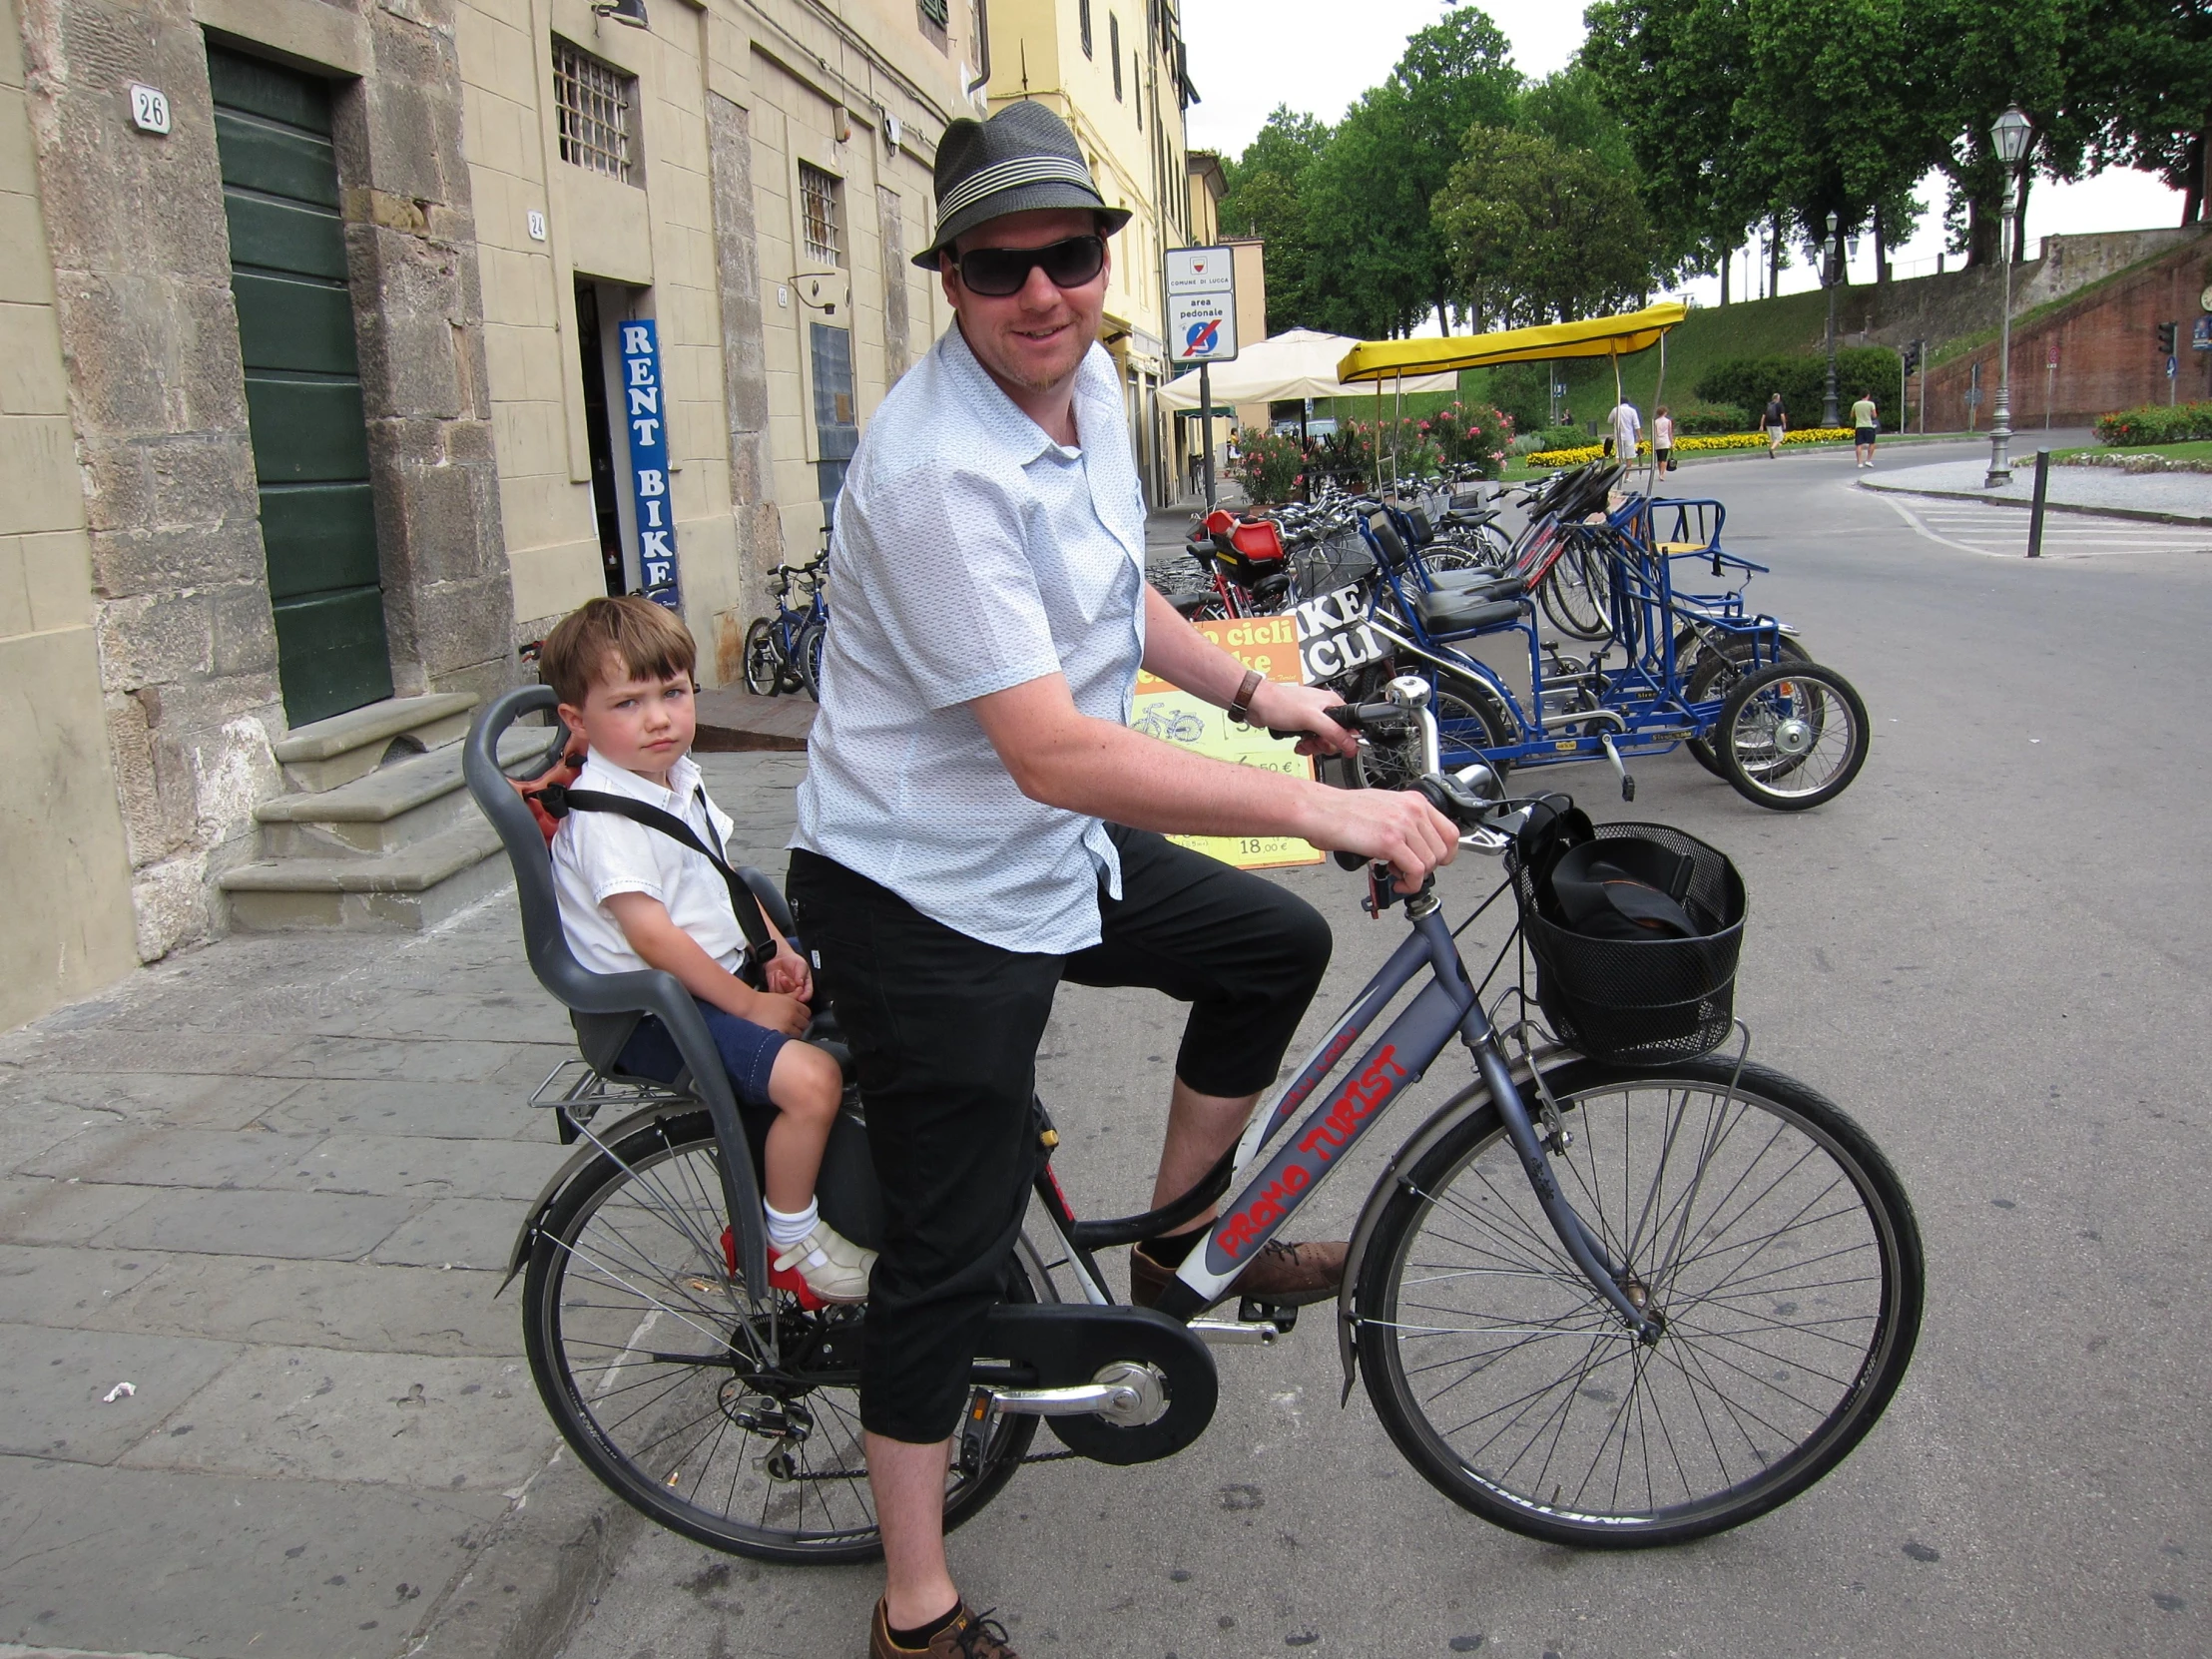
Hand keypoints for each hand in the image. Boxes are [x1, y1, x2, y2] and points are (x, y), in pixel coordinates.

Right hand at [745, 990, 811, 1037]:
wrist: (749, 1007)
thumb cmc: (763, 1001)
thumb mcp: (780, 996)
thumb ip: (792, 996)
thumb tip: (801, 991)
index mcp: (793, 1004)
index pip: (807, 1013)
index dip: (803, 1016)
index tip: (798, 1019)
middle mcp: (792, 1014)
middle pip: (805, 1024)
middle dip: (799, 1025)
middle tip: (792, 1026)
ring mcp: (787, 1025)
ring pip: (798, 1033)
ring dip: (793, 1033)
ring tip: (785, 1032)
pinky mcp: (780, 1034)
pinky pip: (789, 1039)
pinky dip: (786, 1038)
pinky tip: (781, 1036)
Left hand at [763, 947, 813, 1002]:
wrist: (780, 957)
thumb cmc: (793, 961)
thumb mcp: (800, 964)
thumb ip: (801, 973)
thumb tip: (800, 983)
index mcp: (805, 985)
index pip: (807, 993)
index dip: (805, 996)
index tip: (800, 997)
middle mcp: (796, 990)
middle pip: (794, 995)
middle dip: (788, 986)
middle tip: (784, 978)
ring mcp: (786, 991)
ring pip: (783, 995)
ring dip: (779, 983)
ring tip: (779, 972)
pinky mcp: (776, 991)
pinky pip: (774, 992)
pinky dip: (773, 983)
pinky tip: (775, 974)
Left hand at [1248, 680, 1358, 759]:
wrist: (1257, 704)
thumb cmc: (1279, 704)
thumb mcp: (1311, 719)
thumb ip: (1333, 731)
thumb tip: (1350, 743)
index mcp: (1332, 703)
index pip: (1349, 725)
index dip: (1345, 739)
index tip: (1337, 748)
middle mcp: (1324, 709)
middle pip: (1336, 736)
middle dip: (1324, 744)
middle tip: (1315, 743)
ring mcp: (1312, 717)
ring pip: (1322, 740)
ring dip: (1313, 746)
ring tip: (1304, 743)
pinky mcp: (1301, 724)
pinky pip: (1310, 740)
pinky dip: (1305, 745)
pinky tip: (1298, 743)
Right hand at [1302, 784, 1459, 892]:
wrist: (1320, 810)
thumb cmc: (1342, 811)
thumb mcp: (1384, 807)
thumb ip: (1405, 822)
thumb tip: (1416, 844)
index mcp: (1414, 801)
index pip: (1451, 832)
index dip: (1446, 854)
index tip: (1435, 862)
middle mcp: (1412, 811)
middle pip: (1442, 851)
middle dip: (1428, 868)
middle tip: (1409, 870)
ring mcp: (1403, 825)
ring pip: (1430, 863)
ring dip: (1416, 877)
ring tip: (1397, 874)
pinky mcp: (1391, 841)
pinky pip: (1415, 871)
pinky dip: (1409, 883)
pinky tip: (1397, 881)